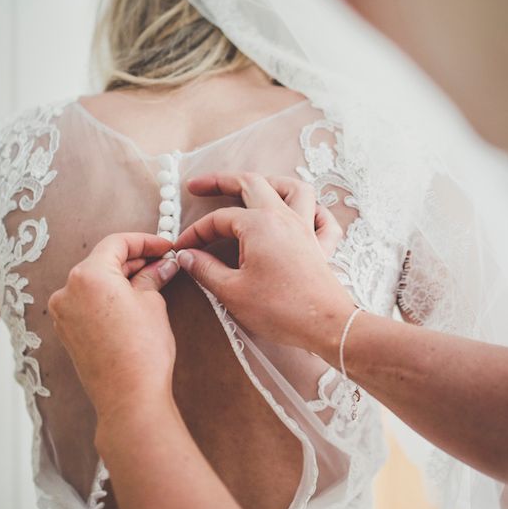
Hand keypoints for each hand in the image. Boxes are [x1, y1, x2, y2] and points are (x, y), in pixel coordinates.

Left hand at [49, 233, 178, 423]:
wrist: (129, 396)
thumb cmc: (142, 350)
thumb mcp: (152, 303)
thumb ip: (152, 276)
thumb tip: (162, 265)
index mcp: (88, 275)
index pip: (117, 243)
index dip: (144, 241)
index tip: (163, 246)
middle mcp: (67, 290)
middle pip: (103, 261)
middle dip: (134, 260)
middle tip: (162, 263)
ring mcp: (63, 313)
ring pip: (94, 282)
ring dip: (121, 279)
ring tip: (151, 282)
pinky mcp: (67, 331)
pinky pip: (87, 303)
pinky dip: (108, 297)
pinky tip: (131, 302)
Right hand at [174, 172, 354, 357]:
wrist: (325, 327)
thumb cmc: (280, 309)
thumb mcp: (232, 291)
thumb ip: (205, 269)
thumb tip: (187, 256)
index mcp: (259, 224)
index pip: (218, 220)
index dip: (195, 233)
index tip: (182, 249)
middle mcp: (284, 218)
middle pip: (252, 183)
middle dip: (221, 181)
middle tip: (198, 186)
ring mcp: (306, 229)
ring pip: (293, 189)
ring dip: (270, 183)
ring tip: (252, 188)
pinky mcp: (321, 247)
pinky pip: (322, 218)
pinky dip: (313, 210)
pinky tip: (302, 215)